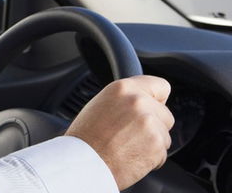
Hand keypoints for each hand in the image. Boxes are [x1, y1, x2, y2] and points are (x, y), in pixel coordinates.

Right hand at [65, 75, 174, 189]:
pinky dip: (151, 159)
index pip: (161, 86)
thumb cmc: (86, 137)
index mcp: (123, 88)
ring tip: (127, 147)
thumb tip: (144, 101)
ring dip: (152, 143)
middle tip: (131, 134)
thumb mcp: (101, 104)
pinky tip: (130, 157)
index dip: (157, 99)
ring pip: (164, 135)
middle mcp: (138, 102)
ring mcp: (150, 123)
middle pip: (165, 114)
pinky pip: (162, 153)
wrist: (82, 162)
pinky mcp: (156, 145)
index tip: (153, 107)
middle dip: (154, 125)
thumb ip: (125, 100)